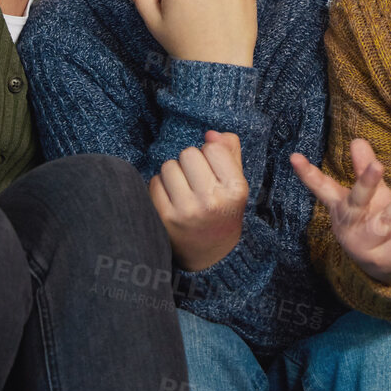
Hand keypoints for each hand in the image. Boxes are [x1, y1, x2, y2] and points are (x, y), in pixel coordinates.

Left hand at [149, 130, 248, 270]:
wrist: (212, 257)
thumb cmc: (224, 211)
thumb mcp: (236, 183)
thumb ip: (229, 151)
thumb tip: (209, 133)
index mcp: (235, 190)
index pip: (213, 148)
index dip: (210, 154)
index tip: (213, 170)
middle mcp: (212, 201)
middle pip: (188, 153)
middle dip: (191, 162)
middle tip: (196, 180)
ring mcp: (187, 211)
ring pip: (169, 166)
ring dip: (174, 173)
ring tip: (184, 189)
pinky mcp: (165, 219)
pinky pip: (154, 182)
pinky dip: (161, 186)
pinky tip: (172, 199)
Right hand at [291, 138, 390, 286]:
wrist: (383, 271)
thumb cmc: (372, 222)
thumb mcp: (368, 197)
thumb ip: (363, 170)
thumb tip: (358, 140)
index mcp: (341, 210)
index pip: (321, 189)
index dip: (307, 174)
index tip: (294, 157)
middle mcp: (350, 228)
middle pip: (356, 204)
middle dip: (366, 184)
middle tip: (377, 164)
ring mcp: (368, 245)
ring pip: (386, 222)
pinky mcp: (388, 258)